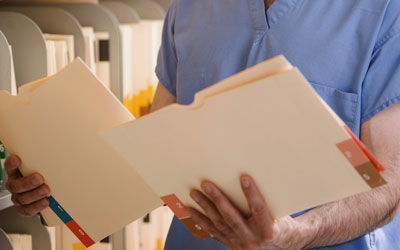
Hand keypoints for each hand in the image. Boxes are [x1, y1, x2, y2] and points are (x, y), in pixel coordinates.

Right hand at [5, 155, 49, 215]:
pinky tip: (45, 202)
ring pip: (23, 198)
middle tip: (39, 179)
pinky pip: (28, 210)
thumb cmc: (44, 177)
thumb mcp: (43, 168)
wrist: (47, 195)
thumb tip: (60, 155)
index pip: (10, 167)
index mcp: (16, 173)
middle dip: (28, 182)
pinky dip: (37, 206)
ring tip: (46, 190)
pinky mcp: (24, 209)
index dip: (12, 164)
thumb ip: (46, 163)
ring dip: (35, 194)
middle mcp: (15, 186)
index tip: (17, 159)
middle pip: (16, 185)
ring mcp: (19, 198)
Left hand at [185, 175, 308, 249]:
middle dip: (217, 199)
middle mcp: (252, 239)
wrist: (281, 246)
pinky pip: (213, 231)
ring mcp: (240, 243)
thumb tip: (252, 175)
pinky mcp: (231, 244)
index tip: (244, 177)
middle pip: (231, 217)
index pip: (259, 209)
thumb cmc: (281, 224)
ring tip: (194, 192)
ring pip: (219, 223)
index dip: (252, 193)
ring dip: (205, 207)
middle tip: (206, 184)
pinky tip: (190, 209)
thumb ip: (268, 200)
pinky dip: (200, 219)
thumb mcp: (281, 213)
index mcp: (268, 230)